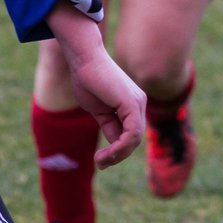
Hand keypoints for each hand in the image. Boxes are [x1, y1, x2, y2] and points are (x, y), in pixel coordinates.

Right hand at [68, 53, 145, 167]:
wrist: (84, 59)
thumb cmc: (87, 79)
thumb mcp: (99, 110)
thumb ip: (109, 125)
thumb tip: (115, 145)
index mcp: (132, 103)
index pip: (130, 134)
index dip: (117, 150)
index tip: (101, 160)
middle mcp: (139, 103)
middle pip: (134, 139)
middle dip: (118, 155)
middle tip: (100, 163)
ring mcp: (137, 103)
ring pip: (134, 139)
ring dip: (118, 155)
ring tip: (100, 160)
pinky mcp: (132, 103)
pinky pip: (131, 134)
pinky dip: (119, 147)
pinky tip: (106, 153)